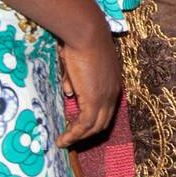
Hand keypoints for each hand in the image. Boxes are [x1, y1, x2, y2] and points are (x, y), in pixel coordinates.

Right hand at [56, 29, 121, 147]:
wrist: (87, 33)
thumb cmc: (81, 42)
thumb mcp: (78, 64)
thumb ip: (74, 79)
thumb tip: (69, 92)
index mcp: (113, 82)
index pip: (106, 108)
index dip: (92, 119)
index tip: (76, 126)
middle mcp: (113, 92)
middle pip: (103, 121)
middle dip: (86, 132)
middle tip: (70, 138)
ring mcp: (106, 97)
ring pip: (94, 127)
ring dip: (78, 137)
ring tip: (63, 143)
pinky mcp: (94, 100)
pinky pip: (84, 125)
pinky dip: (73, 135)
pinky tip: (62, 140)